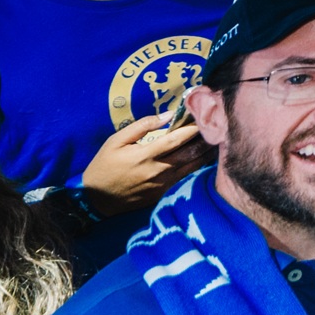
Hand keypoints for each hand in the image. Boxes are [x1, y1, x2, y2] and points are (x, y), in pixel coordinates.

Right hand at [77, 110, 211, 216]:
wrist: (96, 199)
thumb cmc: (105, 166)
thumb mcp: (116, 141)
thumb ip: (142, 126)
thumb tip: (168, 115)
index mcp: (146, 155)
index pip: (178, 139)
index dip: (194, 127)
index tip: (205, 116)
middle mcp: (159, 170)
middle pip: (191, 152)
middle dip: (206, 138)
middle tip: (218, 125)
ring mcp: (164, 184)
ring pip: (193, 166)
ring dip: (207, 152)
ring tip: (218, 138)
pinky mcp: (165, 193)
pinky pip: (187, 177)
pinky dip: (198, 166)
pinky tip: (206, 157)